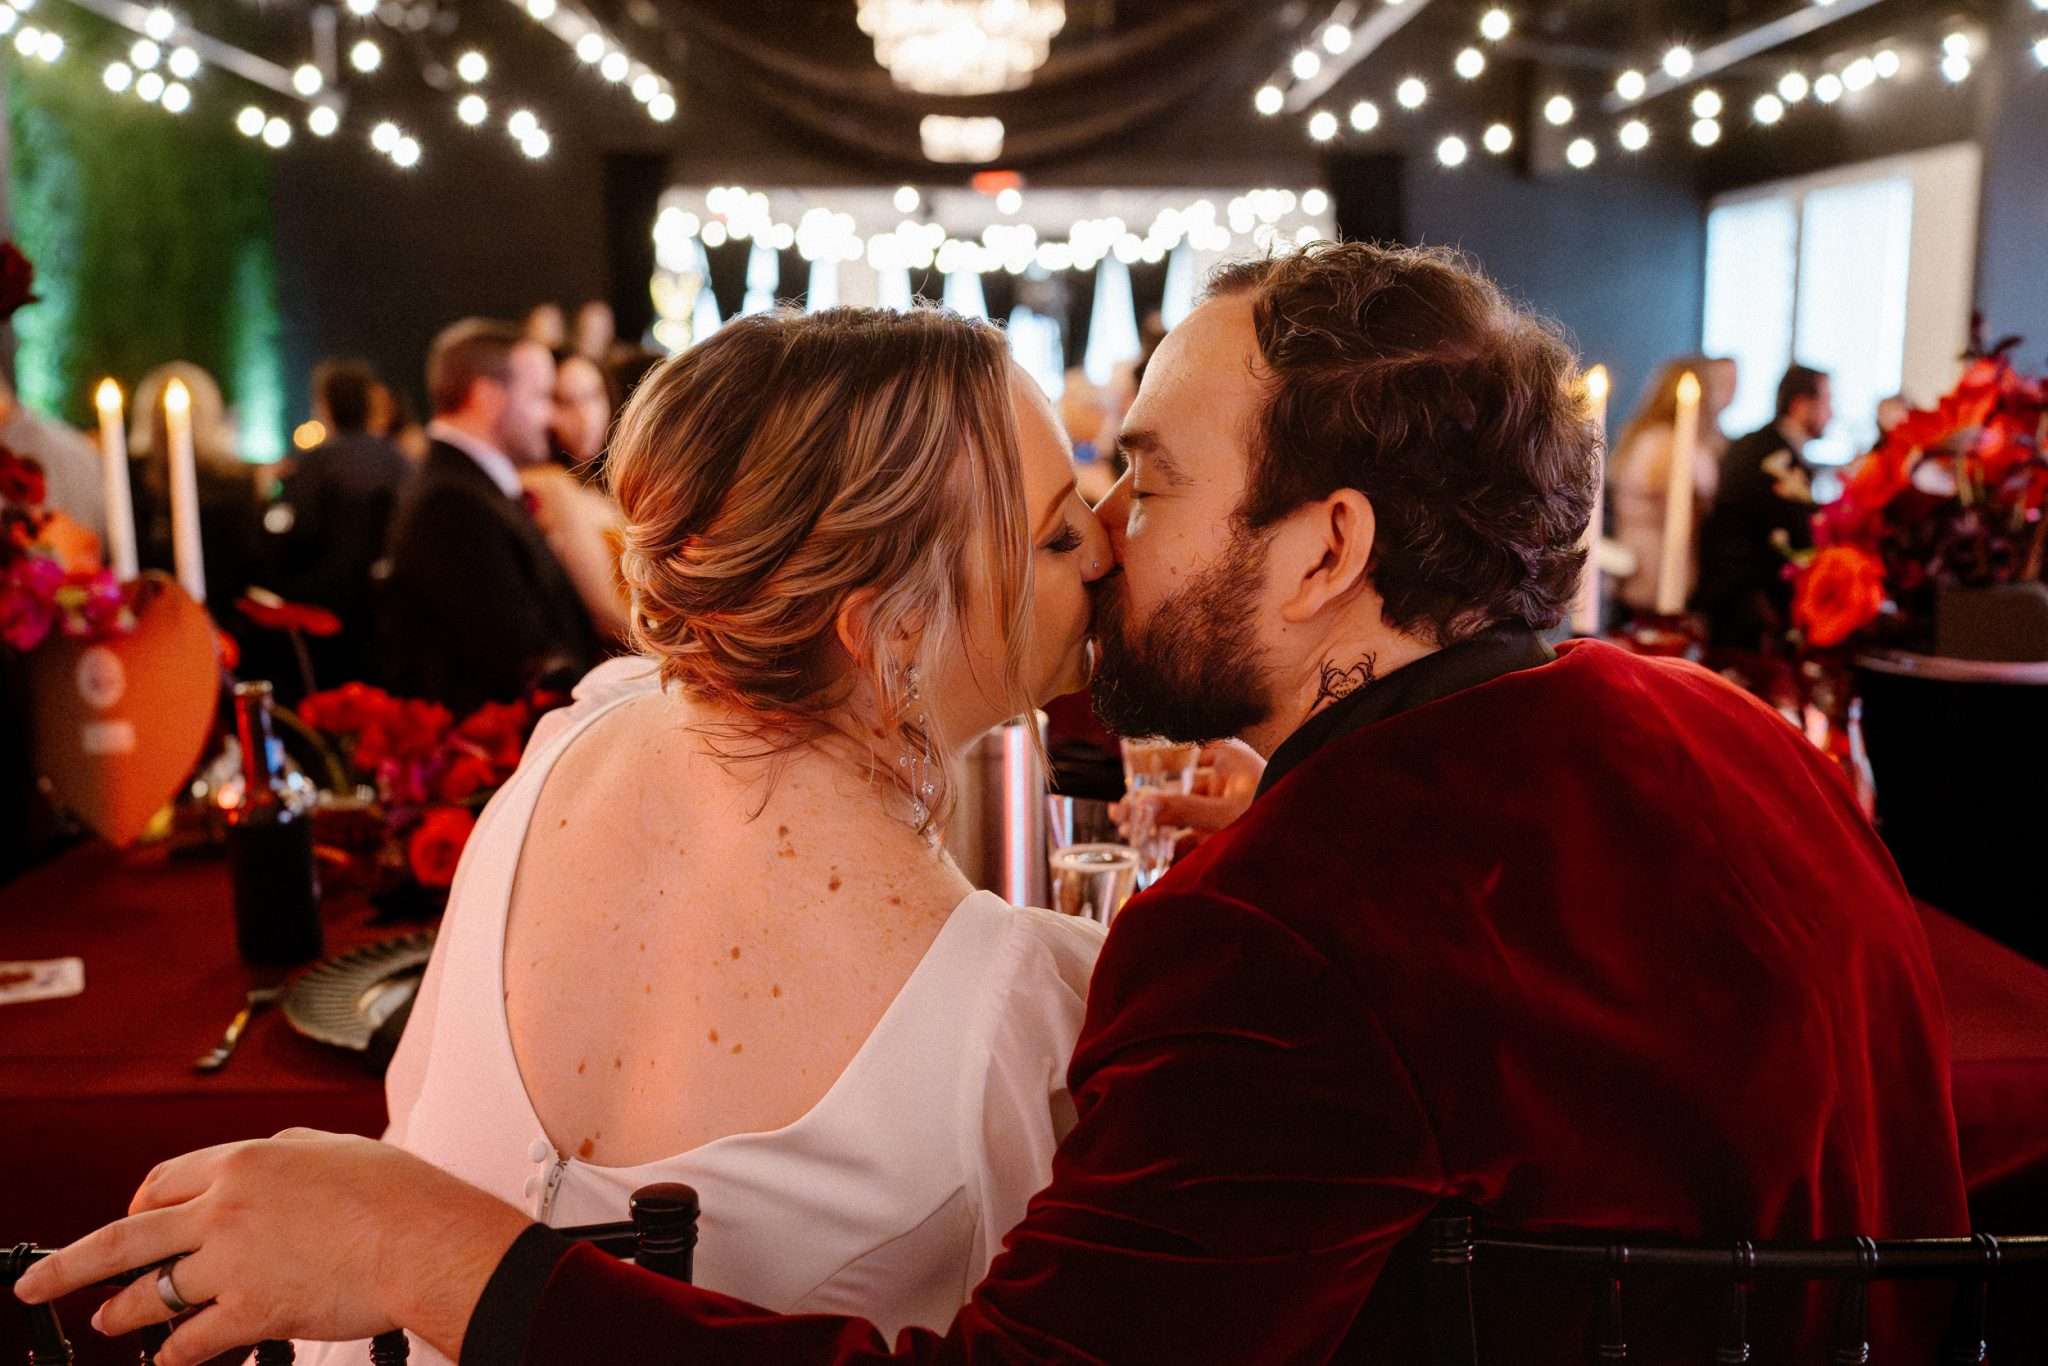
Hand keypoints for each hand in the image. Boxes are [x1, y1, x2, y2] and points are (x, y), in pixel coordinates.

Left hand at [12, 1129, 531, 1365]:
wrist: (424, 1241)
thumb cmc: (398, 1194)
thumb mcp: (336, 1147)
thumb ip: (290, 1150)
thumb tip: (267, 1156)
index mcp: (244, 1162)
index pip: (162, 1183)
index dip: (139, 1206)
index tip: (132, 1219)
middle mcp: (225, 1208)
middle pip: (124, 1239)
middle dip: (71, 1265)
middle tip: (38, 1283)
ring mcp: (232, 1263)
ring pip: (152, 1294)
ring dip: (123, 1314)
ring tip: (109, 1324)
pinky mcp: (249, 1311)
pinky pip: (192, 1340)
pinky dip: (175, 1354)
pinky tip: (169, 1359)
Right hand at [1112, 740, 1264, 845]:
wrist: (1313, 852)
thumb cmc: (1275, 817)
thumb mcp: (1223, 813)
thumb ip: (1180, 809)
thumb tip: (1138, 805)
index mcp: (1228, 757)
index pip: (1179, 755)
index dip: (1149, 768)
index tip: (1126, 783)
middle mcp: (1226, 776)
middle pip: (1176, 786)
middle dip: (1146, 803)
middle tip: (1120, 815)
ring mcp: (1226, 803)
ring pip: (1182, 811)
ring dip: (1155, 824)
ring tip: (1126, 833)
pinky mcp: (1227, 829)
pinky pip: (1194, 832)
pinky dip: (1173, 842)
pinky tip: (1150, 851)